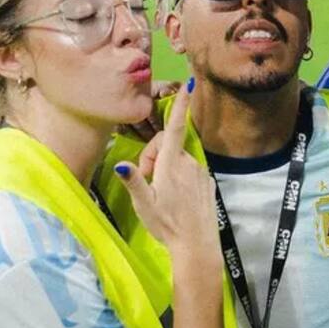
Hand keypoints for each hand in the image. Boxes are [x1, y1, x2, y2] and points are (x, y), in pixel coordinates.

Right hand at [113, 83, 219, 260]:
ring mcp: (200, 172)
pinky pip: (189, 171)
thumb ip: (134, 182)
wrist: (196, 245)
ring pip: (178, 160)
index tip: (189, 82)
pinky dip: (180, 178)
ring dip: (166, 169)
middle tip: (149, 183)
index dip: (181, 103)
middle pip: (167, 147)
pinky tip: (178, 199)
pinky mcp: (207, 182)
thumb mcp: (144, 205)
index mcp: (171, 164)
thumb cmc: (166, 225)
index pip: (174, 127)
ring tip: (163, 194)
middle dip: (154, 158)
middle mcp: (188, 163)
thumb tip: (121, 165)